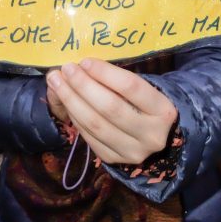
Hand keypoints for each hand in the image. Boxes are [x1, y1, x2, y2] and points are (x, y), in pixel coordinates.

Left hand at [46, 58, 177, 164]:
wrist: (156, 137)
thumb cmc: (145, 104)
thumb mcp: (142, 89)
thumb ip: (117, 80)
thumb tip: (81, 66)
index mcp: (163, 110)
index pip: (131, 87)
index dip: (105, 73)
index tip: (84, 61)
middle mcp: (151, 134)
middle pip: (110, 107)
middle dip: (83, 86)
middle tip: (65, 69)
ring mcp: (133, 151)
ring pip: (95, 124)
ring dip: (71, 101)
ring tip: (57, 82)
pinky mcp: (115, 160)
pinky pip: (89, 137)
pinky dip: (75, 117)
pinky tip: (66, 101)